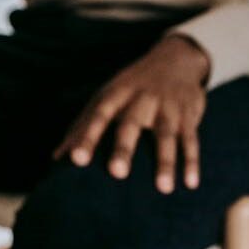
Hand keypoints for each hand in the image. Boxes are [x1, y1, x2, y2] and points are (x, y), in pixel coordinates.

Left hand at [54, 35, 211, 193]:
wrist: (174, 59)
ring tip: (164, 189)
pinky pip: (191, 139)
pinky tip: (190, 183)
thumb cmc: (130, 87)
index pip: (97, 116)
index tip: (75, 159)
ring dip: (165, 162)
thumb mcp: (105, 98)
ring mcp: (166, 106)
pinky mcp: (188, 115)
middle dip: (124, 148)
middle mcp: (140, 99)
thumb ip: (82, 126)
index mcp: (115, 95)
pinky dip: (191, 161)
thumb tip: (57, 157)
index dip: (86, 136)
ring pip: (166, 135)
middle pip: (130, 124)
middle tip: (116, 173)